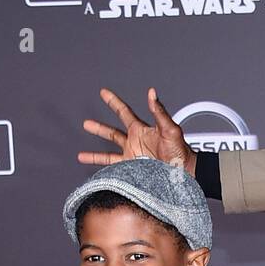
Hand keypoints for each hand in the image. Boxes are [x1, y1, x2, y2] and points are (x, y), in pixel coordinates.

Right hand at [79, 86, 196, 172]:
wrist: (184, 173)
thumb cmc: (180, 151)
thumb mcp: (170, 129)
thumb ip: (159, 112)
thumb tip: (152, 93)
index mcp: (141, 130)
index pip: (123, 112)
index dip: (113, 101)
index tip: (103, 92)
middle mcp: (134, 143)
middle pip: (112, 133)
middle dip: (99, 128)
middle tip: (86, 124)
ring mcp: (132, 158)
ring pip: (108, 155)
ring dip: (94, 155)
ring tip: (81, 156)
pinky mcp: (132, 171)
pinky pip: (115, 170)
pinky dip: (104, 171)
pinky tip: (94, 173)